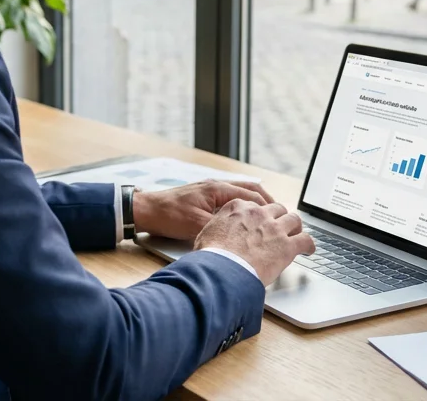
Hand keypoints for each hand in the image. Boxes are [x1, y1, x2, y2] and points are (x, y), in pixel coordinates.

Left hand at [131, 180, 273, 241]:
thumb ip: (220, 231)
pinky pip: (230, 198)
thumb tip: (240, 241)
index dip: (268, 206)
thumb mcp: (196, 226)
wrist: (146, 210)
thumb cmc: (168, 215)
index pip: (252, 194)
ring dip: (254, 202)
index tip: (280, 216)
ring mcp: (209, 190)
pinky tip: (244, 218)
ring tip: (267, 215)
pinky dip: (242, 205)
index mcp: (217, 189)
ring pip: (240, 192)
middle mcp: (216, 186)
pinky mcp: (203, 197)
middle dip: (267, 201)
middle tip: (280, 214)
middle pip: (250, 189)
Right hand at [194, 201, 314, 285]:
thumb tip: (213, 237)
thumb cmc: (211, 255)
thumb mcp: (206, 233)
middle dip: (279, 217)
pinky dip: (309, 245)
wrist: (222, 268)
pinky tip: (308, 250)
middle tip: (280, 226)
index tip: (259, 221)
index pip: (254, 205)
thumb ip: (217, 229)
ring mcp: (275, 228)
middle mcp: (259, 214)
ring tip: (296, 234)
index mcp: (238, 208)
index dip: (259, 215)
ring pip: (294, 220)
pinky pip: (306, 240)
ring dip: (296, 227)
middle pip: (277, 209)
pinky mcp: (287, 246)